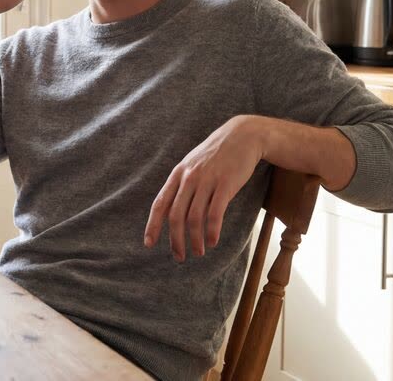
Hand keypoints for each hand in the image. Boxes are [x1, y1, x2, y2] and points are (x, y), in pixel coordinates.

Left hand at [144, 116, 264, 261]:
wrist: (243, 135)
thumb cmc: (217, 154)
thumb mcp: (194, 165)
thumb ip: (183, 185)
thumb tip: (174, 211)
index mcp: (178, 174)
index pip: (160, 204)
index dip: (153, 225)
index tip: (149, 244)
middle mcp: (189, 178)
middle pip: (176, 216)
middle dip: (175, 240)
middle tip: (179, 256)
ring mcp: (206, 180)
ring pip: (194, 218)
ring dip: (195, 240)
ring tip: (199, 252)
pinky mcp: (225, 184)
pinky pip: (215, 213)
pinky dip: (212, 231)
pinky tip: (213, 242)